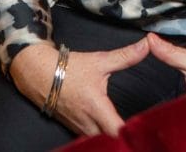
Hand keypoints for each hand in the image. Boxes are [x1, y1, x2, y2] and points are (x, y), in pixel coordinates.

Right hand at [9, 37, 150, 135]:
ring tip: (125, 133)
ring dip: (111, 136)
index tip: (143, 128)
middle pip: (111, 139)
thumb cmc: (69, 68)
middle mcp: (87, 122)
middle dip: (123, 137)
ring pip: (99, 140)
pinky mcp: (73, 128)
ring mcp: (78, 128)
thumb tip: (146, 45)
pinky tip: (108, 130)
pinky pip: (90, 138)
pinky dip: (99, 136)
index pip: (117, 131)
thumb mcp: (99, 61)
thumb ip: (126, 56)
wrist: (38, 73)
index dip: (131, 132)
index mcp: (96, 107)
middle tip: (137, 131)